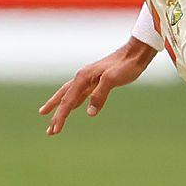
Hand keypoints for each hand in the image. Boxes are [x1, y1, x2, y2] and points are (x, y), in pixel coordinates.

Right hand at [38, 37, 156, 135]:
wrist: (136, 53)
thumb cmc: (126, 65)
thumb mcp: (112, 79)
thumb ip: (100, 95)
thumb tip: (90, 113)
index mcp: (83, 77)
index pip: (68, 101)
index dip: (60, 116)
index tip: (55, 130)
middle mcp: (82, 78)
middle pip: (64, 98)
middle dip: (55, 115)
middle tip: (49, 132)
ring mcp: (89, 79)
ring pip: (71, 96)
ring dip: (62, 109)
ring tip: (53, 120)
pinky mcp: (97, 81)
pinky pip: (81, 94)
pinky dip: (74, 102)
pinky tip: (73, 107)